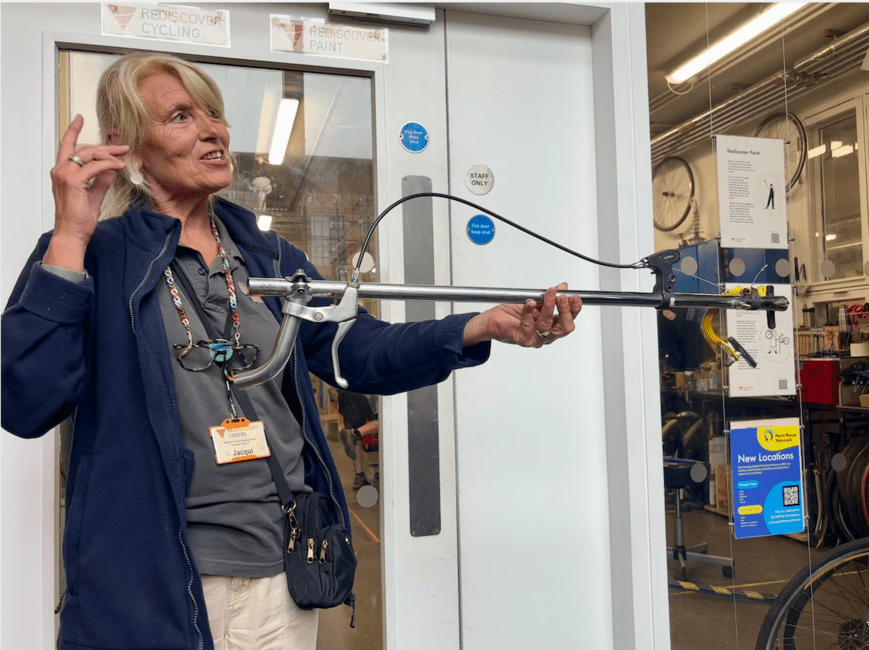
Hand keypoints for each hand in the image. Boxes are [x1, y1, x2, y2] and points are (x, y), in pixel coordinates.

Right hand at [43, 115, 128, 270]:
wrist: (72, 233)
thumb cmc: (79, 218)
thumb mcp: (93, 194)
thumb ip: (102, 180)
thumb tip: (113, 169)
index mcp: (62, 171)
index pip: (66, 146)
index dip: (73, 131)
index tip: (80, 118)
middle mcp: (60, 170)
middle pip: (85, 149)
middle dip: (106, 147)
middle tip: (124, 148)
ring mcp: (65, 174)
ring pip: (90, 154)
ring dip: (110, 154)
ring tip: (125, 157)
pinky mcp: (74, 181)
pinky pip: (95, 166)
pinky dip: (109, 165)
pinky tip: (120, 167)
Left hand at [463, 283, 581, 347]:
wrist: (492, 320)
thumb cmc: (512, 312)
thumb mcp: (535, 300)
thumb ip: (550, 296)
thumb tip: (564, 286)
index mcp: (552, 325)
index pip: (569, 320)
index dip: (575, 309)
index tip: (575, 297)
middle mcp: (546, 334)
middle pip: (564, 327)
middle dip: (565, 310)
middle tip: (562, 296)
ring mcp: (535, 338)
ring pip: (547, 325)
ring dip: (548, 307)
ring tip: (548, 293)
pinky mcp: (522, 339)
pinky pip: (528, 326)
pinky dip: (529, 312)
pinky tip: (529, 303)